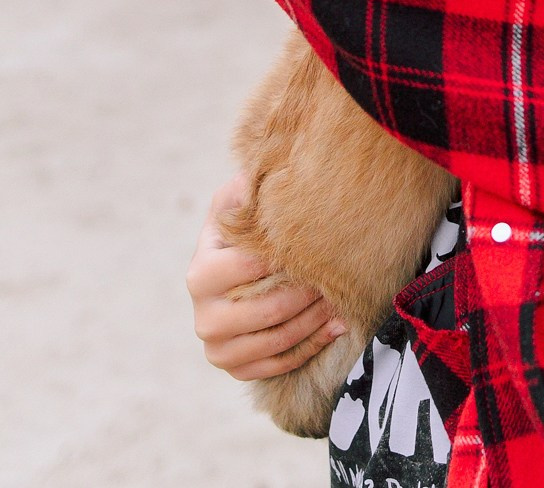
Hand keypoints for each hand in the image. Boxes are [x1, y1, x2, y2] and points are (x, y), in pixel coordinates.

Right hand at [187, 173, 347, 378]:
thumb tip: (257, 176)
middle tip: (340, 274)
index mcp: (201, 273)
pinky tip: (337, 324)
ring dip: (316, 319)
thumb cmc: (239, 234)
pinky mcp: (234, 368)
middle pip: (268, 309)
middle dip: (309, 291)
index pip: (250, 268)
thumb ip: (244, 189)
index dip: (288, 256)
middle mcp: (203, 316)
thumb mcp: (235, 203)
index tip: (320, 244)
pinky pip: (279, 365)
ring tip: (342, 297)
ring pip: (277, 339)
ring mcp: (217, 347)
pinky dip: (312, 345)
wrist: (231, 277)